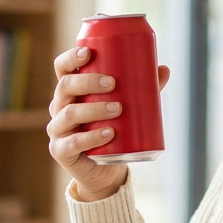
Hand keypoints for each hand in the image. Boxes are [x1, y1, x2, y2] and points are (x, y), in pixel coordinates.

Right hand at [46, 46, 170, 201]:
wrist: (104, 170)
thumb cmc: (113, 131)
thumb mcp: (126, 108)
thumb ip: (142, 89)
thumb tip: (164, 69)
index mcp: (70, 92)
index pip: (62, 69)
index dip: (70, 58)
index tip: (89, 52)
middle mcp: (59, 107)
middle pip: (65, 86)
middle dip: (88, 81)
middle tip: (113, 83)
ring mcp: (58, 130)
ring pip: (69, 113)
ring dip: (94, 109)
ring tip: (118, 109)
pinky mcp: (61, 152)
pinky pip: (73, 143)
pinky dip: (91, 137)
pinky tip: (109, 133)